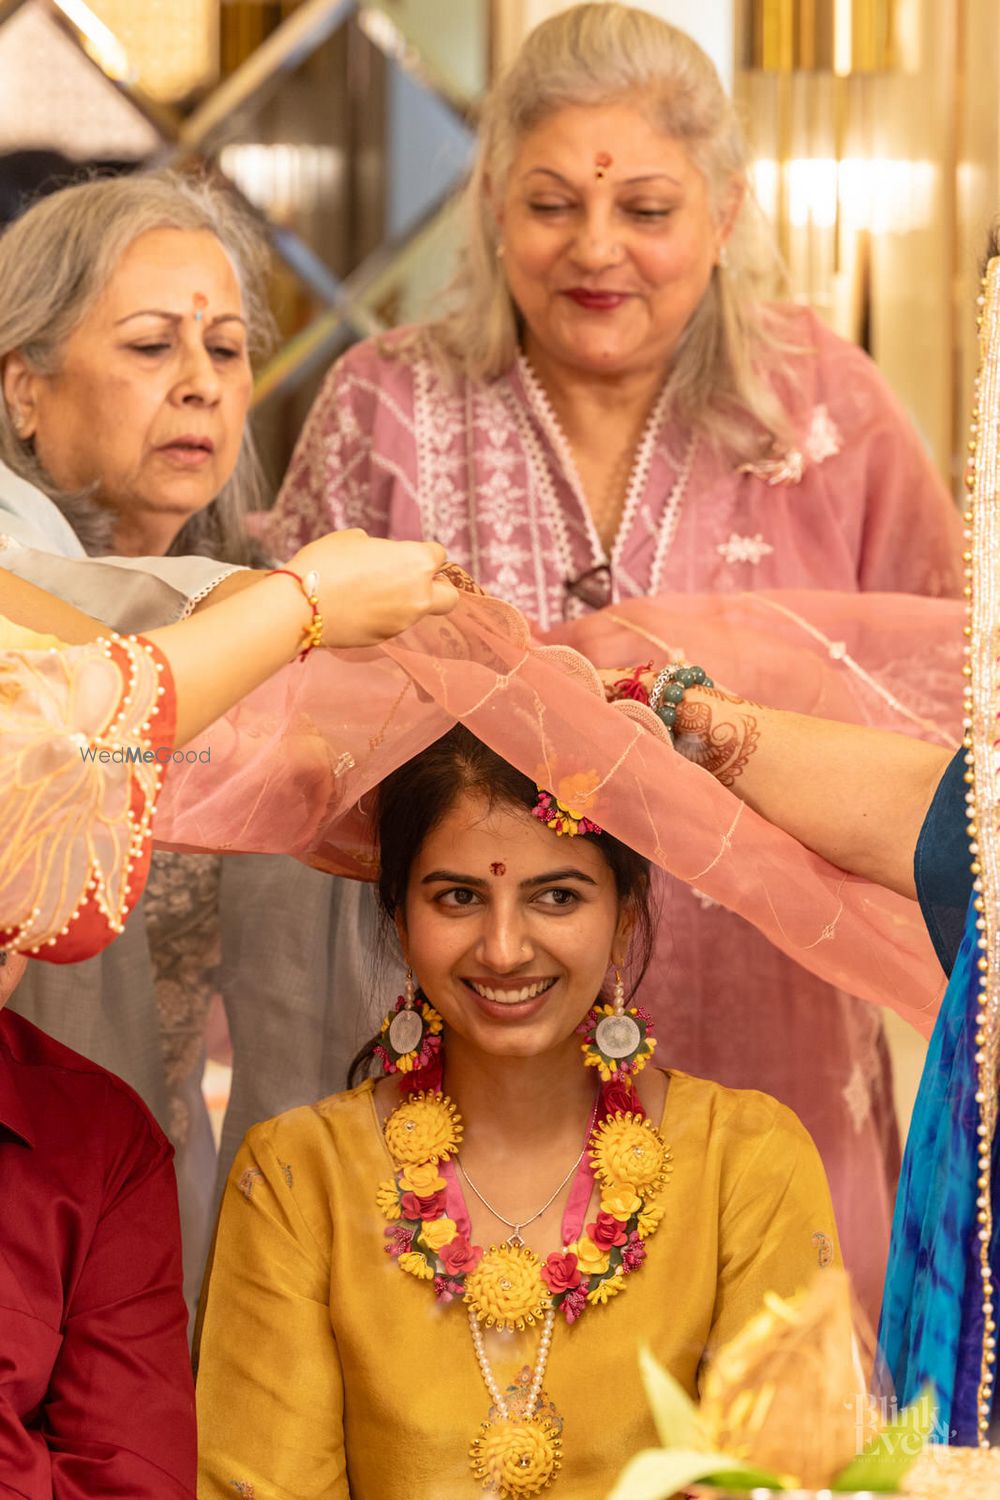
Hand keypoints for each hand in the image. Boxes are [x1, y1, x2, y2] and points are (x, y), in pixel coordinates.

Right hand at [285, 531, 458, 647]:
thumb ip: (378, 548)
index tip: (404, 555)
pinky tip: (359, 609)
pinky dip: (384, 618)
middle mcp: (419, 594)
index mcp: (417, 562)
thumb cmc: (326, 562)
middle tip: (411, 581)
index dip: (422, 553)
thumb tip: (378, 555)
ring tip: (372, 595)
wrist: (301, 604)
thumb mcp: (352, 539)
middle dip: (436, 588)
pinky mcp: (386, 639)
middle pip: (449, 596)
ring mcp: (404, 621)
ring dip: (406, 603)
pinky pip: (394, 625)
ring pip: (420, 613)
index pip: (438, 555)